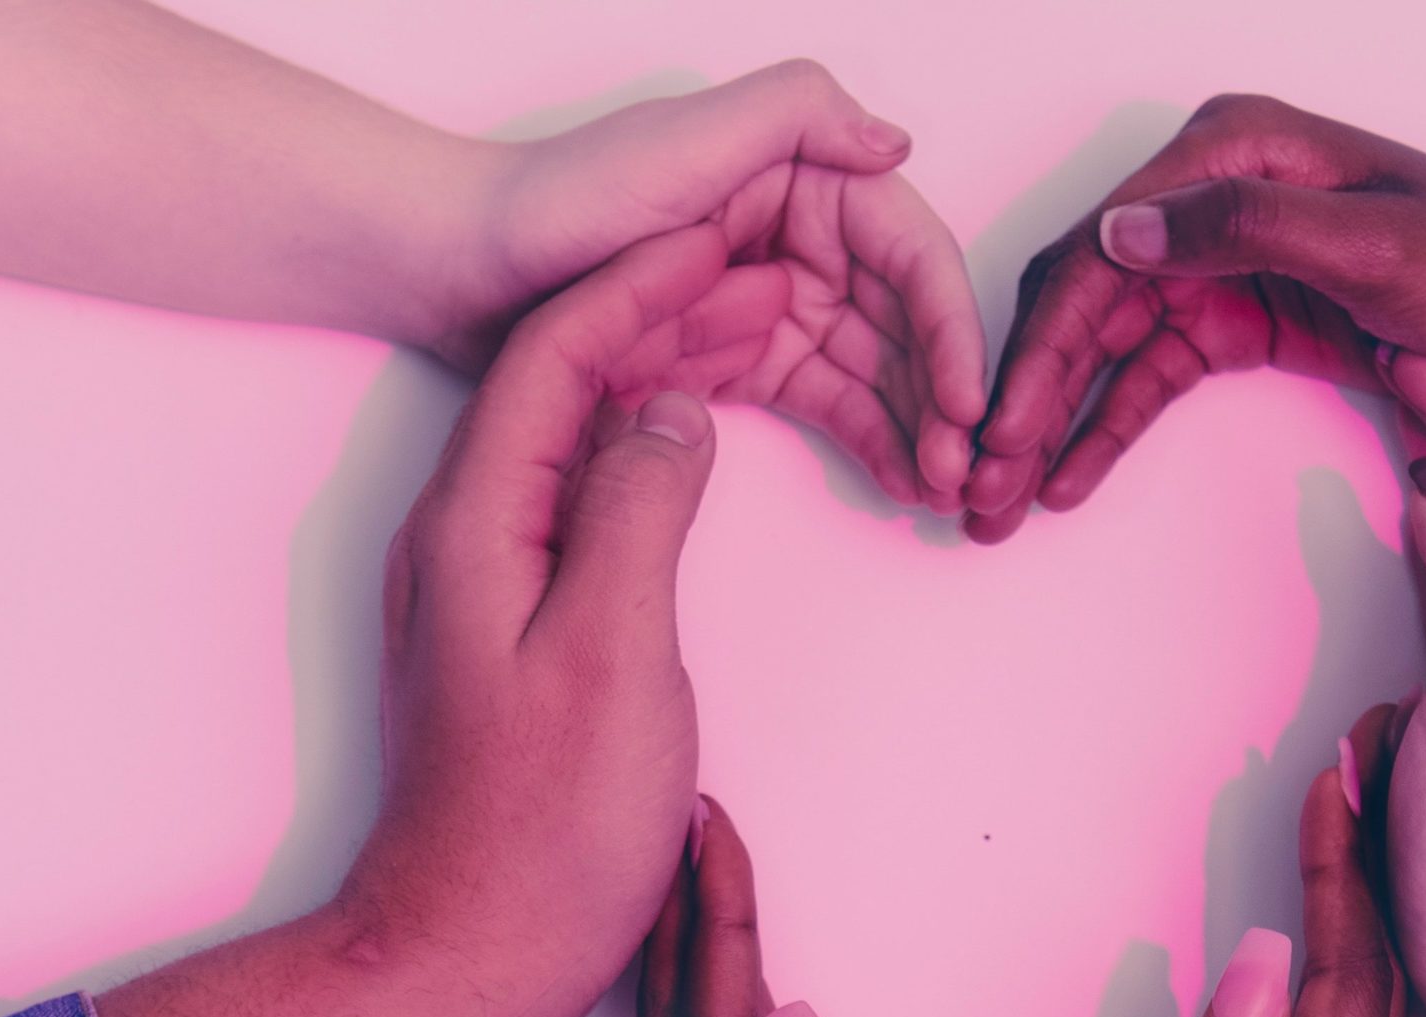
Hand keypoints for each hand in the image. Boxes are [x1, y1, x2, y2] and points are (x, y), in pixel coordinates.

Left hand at [340, 224, 771, 1016]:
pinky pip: (578, 497)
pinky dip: (642, 452)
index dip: (642, 281)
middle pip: (558, 377)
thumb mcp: (615, 656)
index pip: (557, 351)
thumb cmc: (545, 830)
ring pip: (570, 434)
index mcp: (478, 522)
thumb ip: (641, 512)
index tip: (724, 233)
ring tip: (748, 337)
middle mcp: (464, 534)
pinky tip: (693, 454)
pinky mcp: (512, 629)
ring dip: (653, 374)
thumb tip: (673, 410)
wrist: (471, 955)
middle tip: (763, 274)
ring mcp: (482, 583)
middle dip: (657, 310)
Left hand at [432, 60, 984, 512]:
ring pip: (872, 367)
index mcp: (796, 172)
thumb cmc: (558, 202)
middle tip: (961, 470)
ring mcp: (764, 299)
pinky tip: (898, 480)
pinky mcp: (734, 356)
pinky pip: (823, 400)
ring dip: (915, 425)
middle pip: (902, 317)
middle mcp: (793, 231)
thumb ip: (796, 116)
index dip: (948, 326)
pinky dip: (866, 438)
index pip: (907, 250)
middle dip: (941, 393)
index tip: (967, 401)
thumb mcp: (683, 141)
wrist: (459, 269)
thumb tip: (896, 140)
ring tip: (939, 490)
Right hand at [964, 92, 1425, 540]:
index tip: (997, 429)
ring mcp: (1221, 257)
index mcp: (1233, 153)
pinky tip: (1064, 480)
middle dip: (1022, 397)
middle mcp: (1211, 195)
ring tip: (1001, 501)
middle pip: (1082, 300)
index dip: (1037, 350)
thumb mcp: (1374, 247)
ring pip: (1102, 344)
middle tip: (977, 485)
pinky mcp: (1241, 314)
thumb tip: (1122, 231)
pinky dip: (1104, 428)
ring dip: (1049, 423)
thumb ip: (1245, 228)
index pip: (1098, 253)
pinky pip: (1150, 373)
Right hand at [1023, 753, 1425, 1016]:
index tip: (1337, 772)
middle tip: (1361, 763)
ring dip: (1356, 931)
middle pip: (1377, 1000)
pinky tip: (1305, 980)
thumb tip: (1256, 968)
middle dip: (1370, 874)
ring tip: (1343, 835)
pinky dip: (1330, 1003)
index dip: (1339, 876)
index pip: (1338, 991)